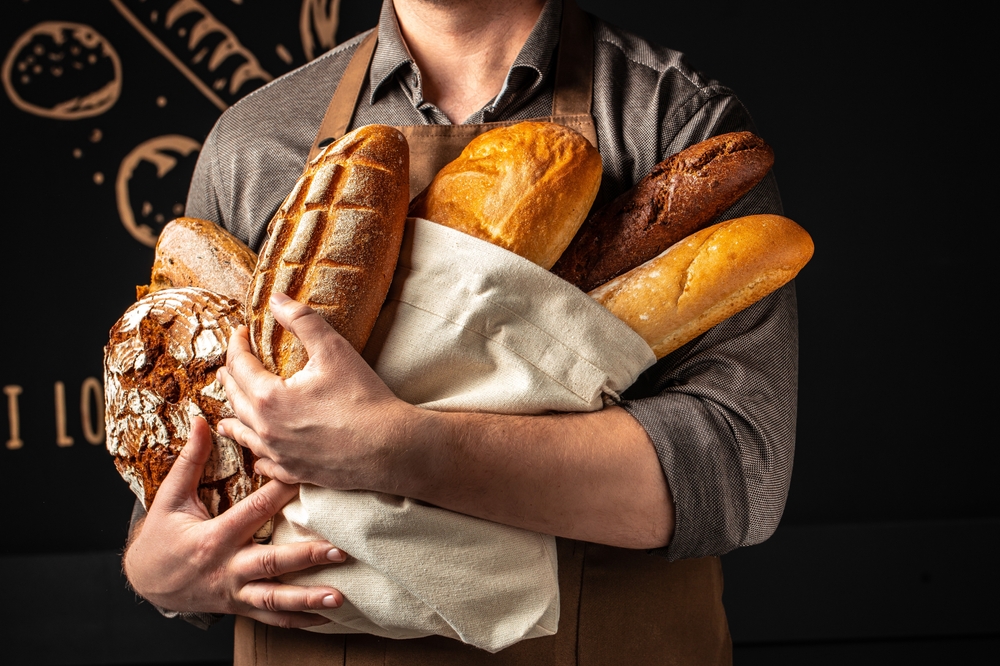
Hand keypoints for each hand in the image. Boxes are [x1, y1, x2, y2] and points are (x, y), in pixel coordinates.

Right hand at [123, 416, 346, 628]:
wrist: (144, 582)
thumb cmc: (160, 536)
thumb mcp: (169, 498)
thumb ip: (190, 460)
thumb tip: (202, 420)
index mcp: (212, 539)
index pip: (254, 512)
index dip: (281, 493)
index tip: (308, 477)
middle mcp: (227, 569)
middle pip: (272, 564)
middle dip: (306, 558)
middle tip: (339, 551)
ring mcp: (234, 593)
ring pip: (275, 600)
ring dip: (308, 599)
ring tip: (339, 597)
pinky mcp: (239, 607)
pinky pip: (271, 618)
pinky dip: (299, 620)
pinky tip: (327, 620)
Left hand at [217, 292, 418, 489]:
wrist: (390, 448)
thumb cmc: (363, 398)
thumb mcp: (333, 350)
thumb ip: (302, 320)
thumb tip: (276, 299)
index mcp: (270, 397)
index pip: (240, 365)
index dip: (238, 345)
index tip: (241, 333)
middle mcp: (267, 429)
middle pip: (236, 400)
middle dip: (230, 379)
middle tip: (227, 367)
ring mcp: (280, 454)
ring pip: (245, 436)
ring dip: (233, 422)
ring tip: (224, 418)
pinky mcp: (296, 472)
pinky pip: (266, 465)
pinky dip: (257, 458)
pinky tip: (257, 459)